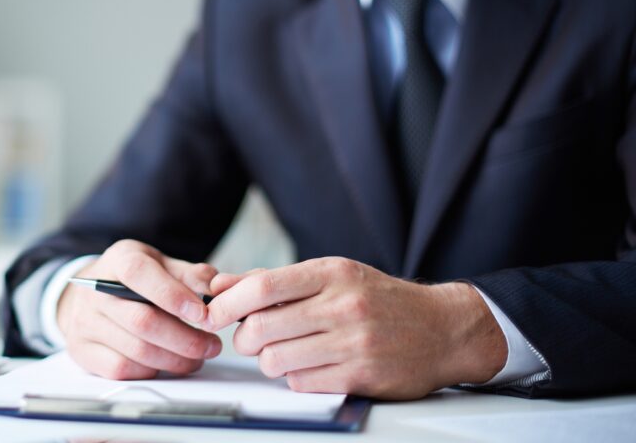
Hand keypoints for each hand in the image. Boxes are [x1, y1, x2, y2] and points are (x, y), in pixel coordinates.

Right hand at [57, 240, 222, 379]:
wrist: (88, 295)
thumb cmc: (132, 280)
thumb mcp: (160, 264)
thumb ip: (189, 274)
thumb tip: (218, 289)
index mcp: (118, 261)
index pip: (139, 274)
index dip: (173, 295)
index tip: (203, 314)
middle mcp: (95, 292)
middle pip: (142, 321)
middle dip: (185, 339)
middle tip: (212, 345)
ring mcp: (86, 323)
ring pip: (136, 350)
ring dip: (175, 360)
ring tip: (197, 358)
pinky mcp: (83, 351)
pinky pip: (121, 369)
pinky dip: (150, 371)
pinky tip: (165, 364)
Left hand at [204, 257, 506, 399]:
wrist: (443, 329)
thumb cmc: (378, 299)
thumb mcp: (331, 275)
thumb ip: (274, 280)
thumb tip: (220, 284)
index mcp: (332, 273)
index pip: (263, 286)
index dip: (228, 303)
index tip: (214, 312)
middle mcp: (343, 306)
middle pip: (262, 327)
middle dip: (245, 338)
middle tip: (251, 337)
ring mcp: (353, 344)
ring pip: (276, 360)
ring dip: (268, 360)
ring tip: (281, 351)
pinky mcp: (361, 377)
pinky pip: (301, 383)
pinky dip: (294, 378)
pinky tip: (307, 366)